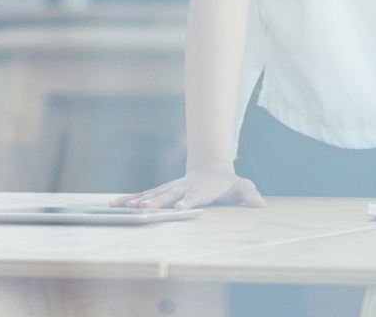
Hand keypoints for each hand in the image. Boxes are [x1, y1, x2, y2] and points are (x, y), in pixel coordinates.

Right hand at [115, 168, 265, 210]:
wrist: (210, 167)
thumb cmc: (227, 183)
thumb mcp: (242, 186)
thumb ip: (250, 194)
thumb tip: (261, 204)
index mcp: (202, 189)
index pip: (194, 196)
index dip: (188, 202)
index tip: (180, 208)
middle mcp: (183, 187)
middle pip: (169, 195)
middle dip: (157, 201)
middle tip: (145, 208)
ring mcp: (171, 188)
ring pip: (153, 193)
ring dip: (138, 200)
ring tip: (122, 206)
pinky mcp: (162, 190)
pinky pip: (144, 194)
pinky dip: (130, 199)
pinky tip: (114, 205)